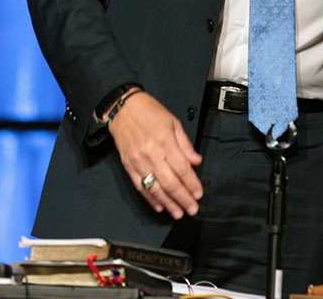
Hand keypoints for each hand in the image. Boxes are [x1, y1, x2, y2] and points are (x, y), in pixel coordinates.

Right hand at [108, 91, 203, 218]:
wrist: (123, 108)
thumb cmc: (149, 112)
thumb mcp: (173, 122)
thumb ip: (185, 144)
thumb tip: (197, 161)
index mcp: (165, 141)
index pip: (182, 168)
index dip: (192, 183)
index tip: (199, 194)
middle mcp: (151, 154)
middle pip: (170, 182)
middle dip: (183, 198)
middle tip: (192, 209)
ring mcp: (138, 162)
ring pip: (155, 188)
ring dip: (168, 203)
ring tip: (178, 213)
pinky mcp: (128, 166)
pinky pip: (140, 186)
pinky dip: (150, 198)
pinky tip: (159, 206)